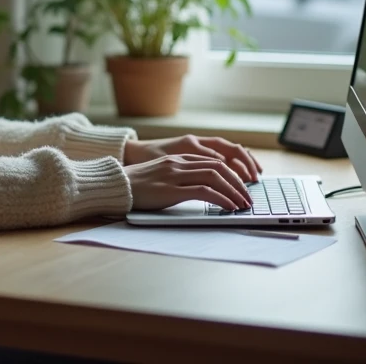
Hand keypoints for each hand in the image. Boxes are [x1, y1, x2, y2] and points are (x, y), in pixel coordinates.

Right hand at [125, 154, 251, 210]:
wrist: (116, 186)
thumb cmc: (138, 185)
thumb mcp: (163, 175)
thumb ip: (182, 176)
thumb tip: (204, 189)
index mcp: (179, 158)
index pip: (215, 161)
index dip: (233, 173)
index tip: (243, 187)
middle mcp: (180, 163)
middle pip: (219, 167)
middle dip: (238, 182)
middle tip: (248, 197)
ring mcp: (176, 175)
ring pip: (215, 177)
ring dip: (234, 191)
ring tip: (243, 204)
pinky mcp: (172, 189)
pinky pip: (204, 192)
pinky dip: (221, 199)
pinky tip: (229, 207)